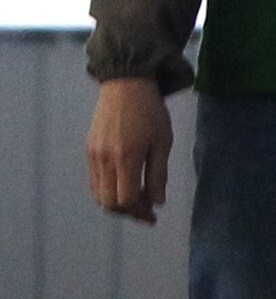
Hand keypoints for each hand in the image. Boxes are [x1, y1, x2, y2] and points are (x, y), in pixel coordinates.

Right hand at [88, 79, 172, 221]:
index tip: (154, 214)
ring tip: (138, 201)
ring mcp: (93, 155)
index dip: (140, 211)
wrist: (126, 85)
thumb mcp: (163, 142)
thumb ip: (159, 174)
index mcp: (126, 157)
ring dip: (117, 203)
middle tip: (147, 212)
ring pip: (99, 194)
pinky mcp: (89, 150)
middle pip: (109, 202)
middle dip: (128, 212)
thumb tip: (157, 202)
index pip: (126, 198)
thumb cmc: (151, 112)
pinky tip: (125, 186)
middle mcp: (105, 159)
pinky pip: (94, 181)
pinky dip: (108, 190)